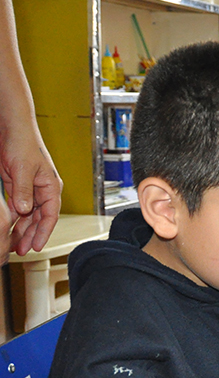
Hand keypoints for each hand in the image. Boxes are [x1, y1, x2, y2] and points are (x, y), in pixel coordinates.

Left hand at [0, 113, 61, 257]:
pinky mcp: (17, 186)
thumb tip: (25, 211)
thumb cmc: (22, 143)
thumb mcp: (22, 169)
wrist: (11, 127)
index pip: (50, 215)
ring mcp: (30, 189)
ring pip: (28, 215)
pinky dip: (14, 218)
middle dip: (31, 235)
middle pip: (39, 219)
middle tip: (21, 250)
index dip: (43, 233)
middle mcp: (42, 190)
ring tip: (14, 244)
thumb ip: (24, 192)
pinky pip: (18, 207)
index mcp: (51, 186)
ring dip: (21, 229)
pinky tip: (8, 227)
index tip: (35, 247)